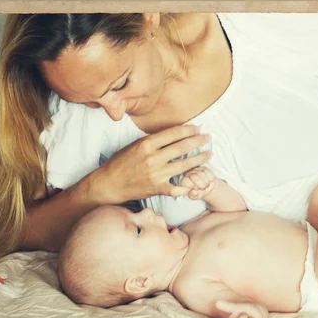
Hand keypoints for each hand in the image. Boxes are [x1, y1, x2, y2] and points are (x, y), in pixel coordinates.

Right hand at [88, 125, 211, 202]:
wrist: (108, 183)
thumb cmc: (120, 163)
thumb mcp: (134, 146)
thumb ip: (153, 141)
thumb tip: (172, 135)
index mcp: (146, 144)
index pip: (173, 134)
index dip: (188, 130)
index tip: (197, 128)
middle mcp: (152, 158)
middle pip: (182, 147)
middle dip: (198, 141)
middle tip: (208, 138)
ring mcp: (155, 174)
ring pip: (184, 165)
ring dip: (199, 159)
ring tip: (209, 154)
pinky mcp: (156, 188)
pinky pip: (175, 188)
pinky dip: (186, 187)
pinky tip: (194, 183)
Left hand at [180, 167, 215, 199]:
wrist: (207, 187)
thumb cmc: (199, 192)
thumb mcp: (196, 196)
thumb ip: (193, 196)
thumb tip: (193, 192)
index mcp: (184, 182)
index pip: (188, 182)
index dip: (194, 187)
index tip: (197, 190)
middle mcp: (188, 174)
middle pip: (195, 177)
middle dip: (202, 185)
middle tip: (203, 188)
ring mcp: (196, 170)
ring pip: (202, 174)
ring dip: (207, 182)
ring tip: (206, 185)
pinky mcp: (203, 168)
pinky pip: (208, 172)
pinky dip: (210, 178)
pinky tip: (208, 180)